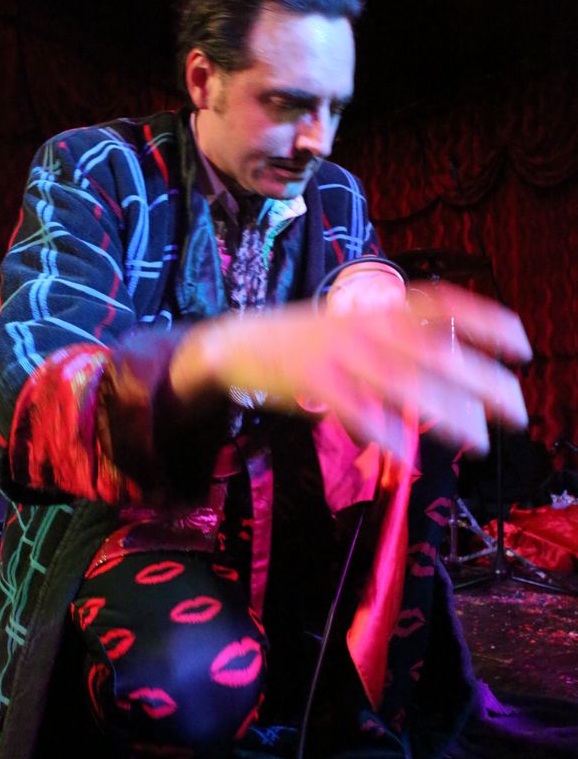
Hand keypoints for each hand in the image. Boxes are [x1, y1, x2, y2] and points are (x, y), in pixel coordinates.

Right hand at [168, 282, 531, 457]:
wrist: (237, 342)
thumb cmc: (303, 339)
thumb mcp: (350, 325)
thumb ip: (393, 343)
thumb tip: (444, 374)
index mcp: (376, 311)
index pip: (441, 304)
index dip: (485, 320)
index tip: (522, 345)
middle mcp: (364, 328)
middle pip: (437, 353)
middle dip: (484, 381)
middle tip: (518, 411)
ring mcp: (338, 355)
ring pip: (405, 384)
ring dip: (448, 414)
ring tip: (480, 440)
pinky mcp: (312, 383)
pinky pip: (356, 410)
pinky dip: (384, 432)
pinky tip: (407, 453)